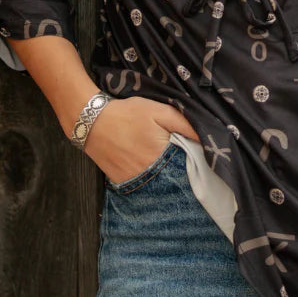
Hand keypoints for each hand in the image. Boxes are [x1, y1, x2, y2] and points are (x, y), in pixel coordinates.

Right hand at [82, 95, 200, 180]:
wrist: (92, 122)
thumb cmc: (127, 114)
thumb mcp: (159, 111)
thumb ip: (184, 124)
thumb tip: (205, 137)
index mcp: (163, 157)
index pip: (188, 166)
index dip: (193, 159)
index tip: (194, 152)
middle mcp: (150, 175)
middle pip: (174, 177)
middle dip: (179, 169)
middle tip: (176, 154)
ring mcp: (135, 182)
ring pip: (158, 183)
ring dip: (163, 175)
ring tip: (158, 158)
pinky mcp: (123, 184)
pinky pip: (142, 185)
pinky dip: (147, 178)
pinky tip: (144, 163)